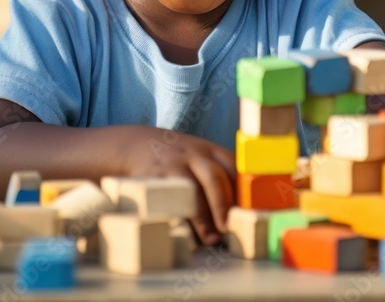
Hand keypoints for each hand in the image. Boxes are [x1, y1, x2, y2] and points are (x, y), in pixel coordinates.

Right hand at [123, 126, 235, 245]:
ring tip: (210, 239)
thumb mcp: (201, 158)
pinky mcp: (152, 178)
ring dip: (202, 218)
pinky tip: (184, 231)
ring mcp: (172, 165)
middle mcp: (193, 155)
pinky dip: (178, 217)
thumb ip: (221, 177)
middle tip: (228, 228)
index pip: (233, 168)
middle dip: (222, 205)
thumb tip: (241, 215)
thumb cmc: (180, 161)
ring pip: (189, 190)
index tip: (247, 214)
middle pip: (213, 177)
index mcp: (210, 151)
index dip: (242, 192)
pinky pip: (167, 199)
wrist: (137, 144)